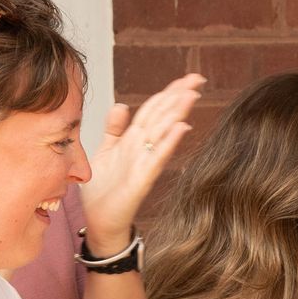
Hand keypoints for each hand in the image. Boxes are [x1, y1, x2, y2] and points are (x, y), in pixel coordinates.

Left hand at [80, 75, 204, 254]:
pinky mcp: (142, 180)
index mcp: (133, 139)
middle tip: (198, 79)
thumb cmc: (102, 190)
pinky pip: (157, 158)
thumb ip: (114, 129)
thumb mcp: (104, 151)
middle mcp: (142, 148)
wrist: (100, 220)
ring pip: (164, 133)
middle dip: (179, 96)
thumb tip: (121, 104)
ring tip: (192, 95)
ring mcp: (145, 163)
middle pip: (163, 116)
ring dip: (178, 113)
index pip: (154, 109)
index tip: (187, 78)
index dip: (168, 92)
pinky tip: (181, 128)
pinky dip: (169, 143)